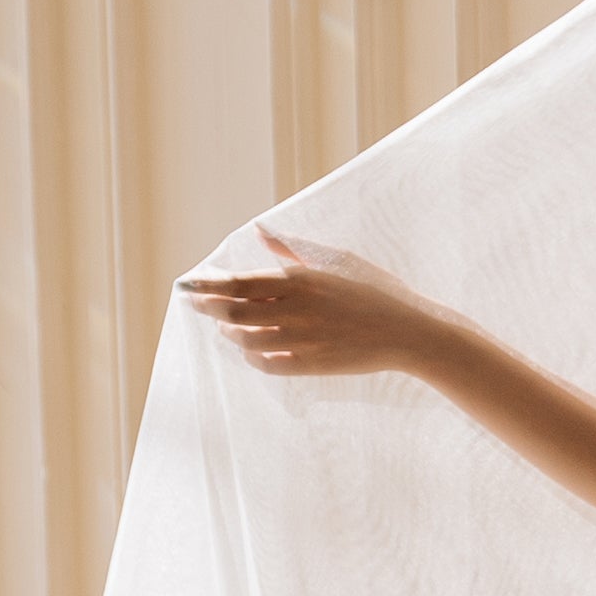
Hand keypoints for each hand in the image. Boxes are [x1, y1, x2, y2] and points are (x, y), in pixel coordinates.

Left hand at [182, 225, 436, 382]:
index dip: (207, 285)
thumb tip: (259, 230)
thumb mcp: (335, 261)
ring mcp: (302, 339)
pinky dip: (252, 357)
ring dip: (230, 333)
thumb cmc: (374, 291)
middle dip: (207, 307)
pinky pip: (267, 364)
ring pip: (246, 340)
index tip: (188, 285)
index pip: (238, 282)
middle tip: (195, 304)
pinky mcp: (311, 365)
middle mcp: (296, 309)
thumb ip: (293, 249)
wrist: (407, 332)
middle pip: (233, 311)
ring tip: (226, 327)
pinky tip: (251, 350)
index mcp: (300, 279)